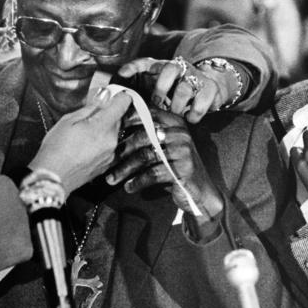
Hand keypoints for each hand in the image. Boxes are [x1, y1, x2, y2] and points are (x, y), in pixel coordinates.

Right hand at [29, 89, 131, 194]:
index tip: (111, 94)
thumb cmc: (56, 150)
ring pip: (112, 133)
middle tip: (86, 116)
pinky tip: (83, 146)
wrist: (52, 178)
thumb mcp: (68, 120)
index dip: (118, 96)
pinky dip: (99, 143)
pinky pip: (107, 147)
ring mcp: (110, 155)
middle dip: (106, 114)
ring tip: (81, 134)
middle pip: (118, 119)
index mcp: (102, 127)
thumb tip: (103, 97)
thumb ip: (90, 108)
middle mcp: (111, 141)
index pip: (122, 104)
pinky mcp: (106, 164)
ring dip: (102, 129)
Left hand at [105, 108, 223, 219]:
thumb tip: (114, 128)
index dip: (127, 119)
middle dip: (122, 150)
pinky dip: (138, 181)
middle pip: (143, 136)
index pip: (148, 114)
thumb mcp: (164, 147)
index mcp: (175, 122)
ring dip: (125, 169)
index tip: (108, 129)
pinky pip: (153, 173)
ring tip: (111, 178)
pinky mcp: (183, 169)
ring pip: (145, 156)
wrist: (200, 192)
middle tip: (106, 161)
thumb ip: (147, 135)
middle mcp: (180, 133)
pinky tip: (128, 187)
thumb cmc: (175, 168)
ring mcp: (183, 150)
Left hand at [117, 57, 237, 122]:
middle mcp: (180, 68)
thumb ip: (142, 95)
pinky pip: (203, 100)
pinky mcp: (211, 88)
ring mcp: (196, 77)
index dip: (134, 66)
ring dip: (178, 105)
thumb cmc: (177, 94)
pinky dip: (195, 113)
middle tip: (157, 103)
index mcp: (163, 68)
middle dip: (161, 88)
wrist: (211, 88)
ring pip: (186, 87)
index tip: (122, 74)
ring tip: (175, 114)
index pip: (146, 62)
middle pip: (170, 68)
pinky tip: (190, 118)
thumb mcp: (159, 92)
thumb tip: (118, 102)